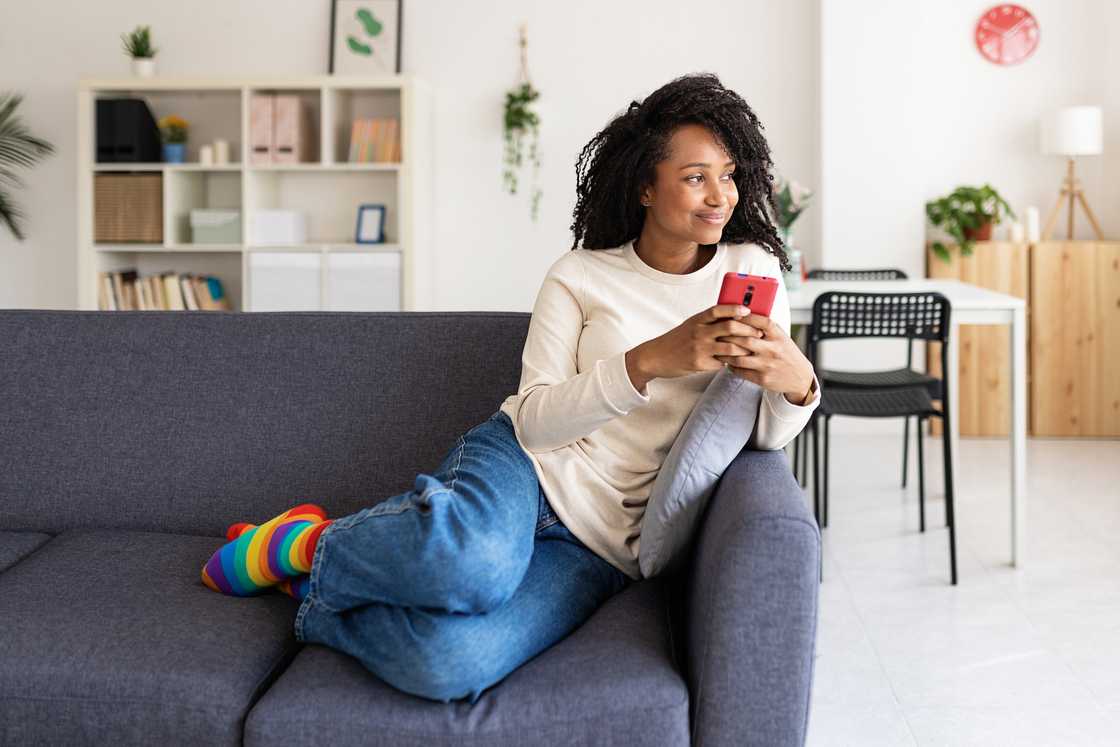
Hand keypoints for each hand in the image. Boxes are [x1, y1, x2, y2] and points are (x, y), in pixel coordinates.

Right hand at [634, 304, 764, 381]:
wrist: (655, 357)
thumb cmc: (675, 340)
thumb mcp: (690, 325)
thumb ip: (708, 321)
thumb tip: (732, 317)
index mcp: (697, 320)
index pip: (718, 310)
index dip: (734, 308)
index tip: (748, 310)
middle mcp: (699, 332)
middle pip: (730, 328)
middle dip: (748, 331)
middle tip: (759, 334)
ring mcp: (700, 349)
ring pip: (731, 348)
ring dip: (745, 349)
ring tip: (753, 350)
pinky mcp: (699, 364)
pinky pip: (722, 363)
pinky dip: (731, 363)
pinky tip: (738, 363)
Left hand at [713, 312, 814, 400]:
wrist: (800, 377)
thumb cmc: (786, 353)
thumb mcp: (781, 337)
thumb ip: (766, 329)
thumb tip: (743, 315)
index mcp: (779, 336)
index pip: (761, 322)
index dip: (746, 317)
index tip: (733, 314)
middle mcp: (773, 349)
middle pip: (745, 340)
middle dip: (729, 336)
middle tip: (718, 333)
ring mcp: (767, 365)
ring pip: (739, 358)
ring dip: (726, 354)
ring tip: (719, 349)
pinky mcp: (763, 378)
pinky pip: (741, 371)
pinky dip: (731, 366)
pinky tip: (727, 362)